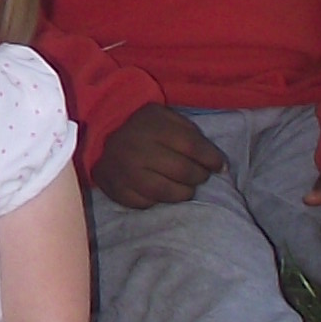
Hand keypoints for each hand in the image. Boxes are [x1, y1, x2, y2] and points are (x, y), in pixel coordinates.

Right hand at [93, 105, 227, 207]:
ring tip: (185, 186)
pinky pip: (149, 204)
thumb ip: (192, 134)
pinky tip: (162, 190)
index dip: (211, 159)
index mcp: (152, 127)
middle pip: (183, 171)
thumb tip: (220, 165)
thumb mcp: (165, 117)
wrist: (100, 136)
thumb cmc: (143, 127)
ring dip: (184, 192)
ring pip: (168, 193)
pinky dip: (160, 200)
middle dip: (199, 176)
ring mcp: (126, 173)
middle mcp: (137, 150)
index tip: (218, 165)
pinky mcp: (118, 192)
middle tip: (200, 175)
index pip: (192, 147)